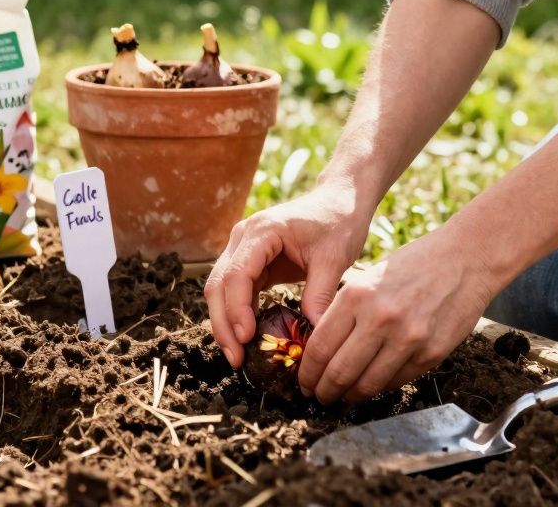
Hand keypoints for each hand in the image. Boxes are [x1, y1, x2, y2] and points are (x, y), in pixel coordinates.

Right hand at [205, 182, 371, 367]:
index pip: (237, 274)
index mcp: (262, 231)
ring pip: (220, 290)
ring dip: (225, 323)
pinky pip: (236, 291)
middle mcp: (243, 238)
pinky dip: (237, 315)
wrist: (339, 200)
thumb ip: (321, 293)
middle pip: (218, 284)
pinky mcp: (251, 261)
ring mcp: (243, 249)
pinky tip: (247, 339)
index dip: (237, 308)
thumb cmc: (338, 222)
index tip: (246, 338)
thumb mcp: (334, 257)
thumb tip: (313, 333)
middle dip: (223, 324)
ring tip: (237, 356)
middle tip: (236, 358)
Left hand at [297, 227, 499, 403]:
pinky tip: (371, 385)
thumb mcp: (366, 278)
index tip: (304, 381)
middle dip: (324, 391)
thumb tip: (319, 349)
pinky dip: (379, 388)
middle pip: (339, 373)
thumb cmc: (411, 266)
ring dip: (350, 397)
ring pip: (367, 385)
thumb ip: (343, 312)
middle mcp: (380, 319)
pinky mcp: (431, 354)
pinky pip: (396, 382)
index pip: (319, 348)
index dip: (307, 373)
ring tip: (343, 397)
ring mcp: (408, 339)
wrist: (464, 260)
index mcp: (356, 296)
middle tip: (319, 396)